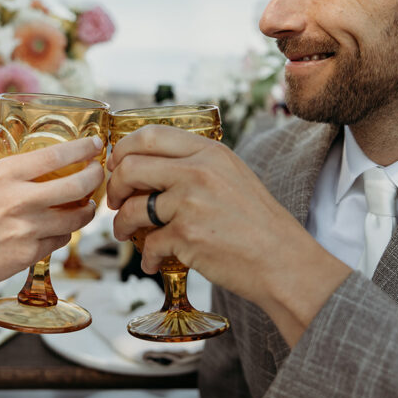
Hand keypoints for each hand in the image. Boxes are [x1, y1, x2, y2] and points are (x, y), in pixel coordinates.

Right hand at [0, 135, 103, 293]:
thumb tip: (6, 135)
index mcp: (4, 174)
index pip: (56, 155)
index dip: (83, 148)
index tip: (95, 144)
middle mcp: (19, 199)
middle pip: (76, 185)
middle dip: (95, 177)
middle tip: (99, 174)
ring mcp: (26, 228)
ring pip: (75, 217)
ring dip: (87, 210)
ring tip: (87, 205)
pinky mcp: (30, 253)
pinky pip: (60, 240)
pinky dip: (64, 233)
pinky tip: (62, 227)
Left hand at [107, 126, 348, 343]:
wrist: (283, 261)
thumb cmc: (258, 224)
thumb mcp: (233, 176)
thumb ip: (196, 166)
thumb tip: (149, 168)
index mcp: (210, 152)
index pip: (150, 135)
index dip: (124, 149)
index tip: (117, 165)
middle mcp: (198, 171)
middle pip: (131, 167)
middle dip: (114, 186)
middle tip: (115, 201)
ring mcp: (190, 203)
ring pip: (132, 208)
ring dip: (121, 225)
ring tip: (124, 234)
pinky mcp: (187, 236)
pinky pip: (149, 245)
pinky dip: (147, 258)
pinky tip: (153, 263)